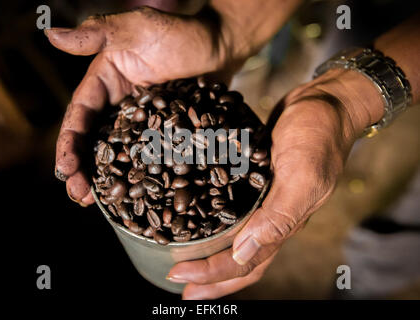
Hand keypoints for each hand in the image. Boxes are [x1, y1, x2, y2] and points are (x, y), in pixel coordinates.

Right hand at [46, 6, 237, 204]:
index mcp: (104, 82)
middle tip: (79, 196)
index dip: (69, 144)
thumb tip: (50, 35)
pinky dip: (138, 175)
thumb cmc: (180, 32)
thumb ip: (97, 33)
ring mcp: (140, 121)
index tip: (65, 169)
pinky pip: (146, 156)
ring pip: (117, 153)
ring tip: (97, 204)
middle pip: (93, 141)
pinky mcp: (162, 132)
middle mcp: (117, 105)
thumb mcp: (136, 28)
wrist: (220, 47)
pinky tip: (136, 196)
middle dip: (82, 169)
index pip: (79, 116)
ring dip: (106, 178)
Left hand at [167, 68, 384, 298]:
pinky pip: (233, 209)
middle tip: (179, 284)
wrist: (325, 102)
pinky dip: (214, 220)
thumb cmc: (318, 135)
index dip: (213, 275)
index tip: (179, 277)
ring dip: (211, 255)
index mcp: (283, 222)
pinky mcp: (256, 181)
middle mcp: (272, 217)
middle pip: (240, 260)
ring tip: (185, 261)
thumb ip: (279, 215)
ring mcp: (264, 200)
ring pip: (236, 238)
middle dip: (210, 278)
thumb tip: (244, 252)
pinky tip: (197, 216)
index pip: (246, 262)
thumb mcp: (303, 174)